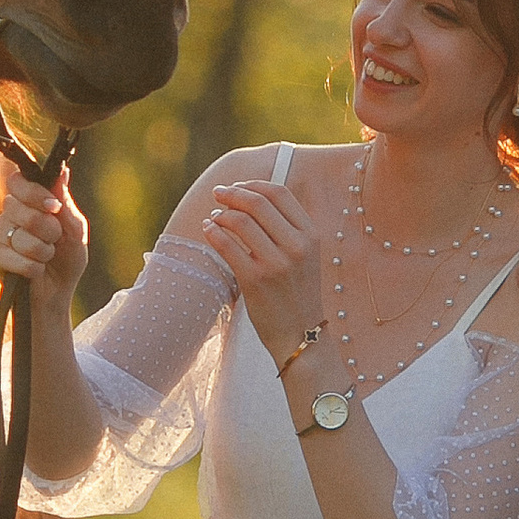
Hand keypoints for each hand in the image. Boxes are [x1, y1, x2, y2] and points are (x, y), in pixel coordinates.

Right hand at [0, 174, 88, 307]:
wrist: (58, 293)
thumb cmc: (66, 259)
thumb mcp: (75, 230)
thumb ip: (66, 203)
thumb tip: (62, 171)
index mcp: (27, 201)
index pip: (18, 180)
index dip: (34, 192)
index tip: (54, 207)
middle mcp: (8, 212)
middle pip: (22, 208)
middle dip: (48, 229)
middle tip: (54, 240)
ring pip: (22, 236)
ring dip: (43, 251)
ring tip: (45, 257)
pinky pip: (16, 257)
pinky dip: (33, 267)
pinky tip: (35, 271)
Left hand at [200, 179, 325, 360]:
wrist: (300, 335)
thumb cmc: (296, 292)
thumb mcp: (304, 256)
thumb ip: (286, 228)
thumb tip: (252, 198)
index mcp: (310, 235)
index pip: (280, 194)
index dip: (253, 184)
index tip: (237, 186)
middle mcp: (297, 246)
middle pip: (258, 203)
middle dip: (232, 193)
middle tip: (217, 193)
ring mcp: (276, 263)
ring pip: (240, 221)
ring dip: (221, 213)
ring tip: (213, 216)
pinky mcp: (255, 280)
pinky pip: (227, 245)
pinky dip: (213, 232)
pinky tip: (208, 229)